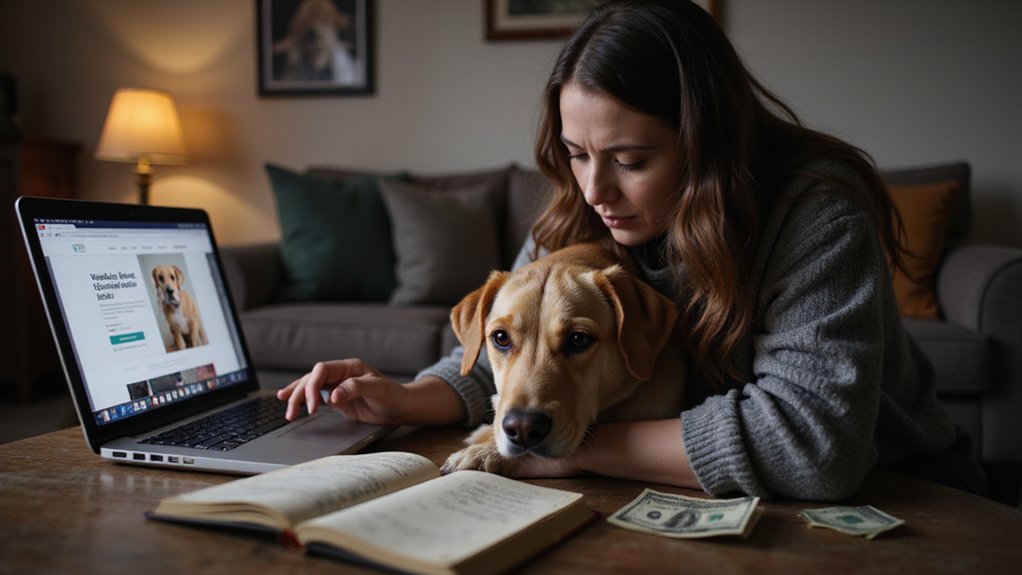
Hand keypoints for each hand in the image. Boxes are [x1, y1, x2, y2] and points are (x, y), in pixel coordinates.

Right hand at [276, 360, 466, 425]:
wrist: (402, 407)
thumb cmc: (393, 396)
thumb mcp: (378, 390)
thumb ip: (356, 389)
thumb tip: (333, 395)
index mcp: (349, 367)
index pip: (321, 370)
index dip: (312, 386)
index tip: (312, 406)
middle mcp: (340, 374)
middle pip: (311, 379)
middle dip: (299, 394)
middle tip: (292, 413)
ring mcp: (337, 386)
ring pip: (310, 387)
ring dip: (297, 398)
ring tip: (286, 411)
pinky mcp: (337, 399)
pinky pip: (315, 397)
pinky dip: (302, 400)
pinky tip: (289, 402)